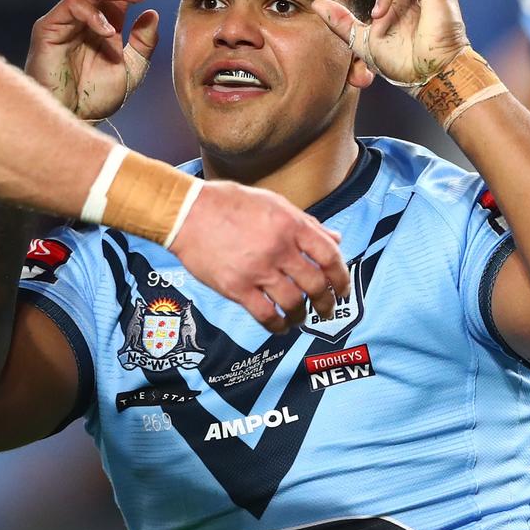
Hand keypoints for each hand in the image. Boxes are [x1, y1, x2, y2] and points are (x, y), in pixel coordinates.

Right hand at [25, 0, 159, 120]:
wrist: (72, 121)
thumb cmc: (95, 98)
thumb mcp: (131, 69)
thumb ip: (143, 42)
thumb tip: (150, 12)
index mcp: (106, 18)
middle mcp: (85, 13)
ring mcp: (65, 17)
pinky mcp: (49, 28)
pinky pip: (75, 8)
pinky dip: (96, 18)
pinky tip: (109, 34)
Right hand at [168, 183, 349, 333]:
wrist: (187, 212)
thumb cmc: (229, 204)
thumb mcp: (274, 203)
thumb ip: (307, 224)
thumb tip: (335, 239)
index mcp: (291, 225)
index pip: (329, 256)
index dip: (342, 277)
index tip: (342, 289)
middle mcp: (279, 248)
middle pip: (315, 284)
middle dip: (326, 302)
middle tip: (327, 310)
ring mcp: (258, 270)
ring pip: (293, 303)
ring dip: (302, 315)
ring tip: (301, 318)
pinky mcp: (236, 288)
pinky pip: (265, 314)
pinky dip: (278, 325)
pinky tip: (280, 326)